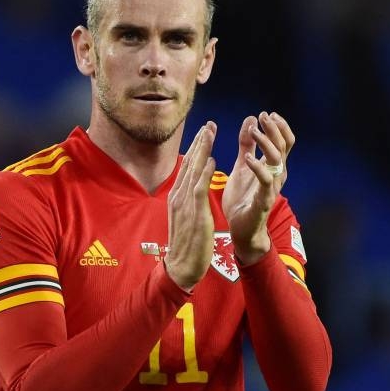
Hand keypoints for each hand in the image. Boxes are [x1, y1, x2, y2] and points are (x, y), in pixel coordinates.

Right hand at [164, 122, 216, 290]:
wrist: (182, 266)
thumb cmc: (187, 245)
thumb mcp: (186, 218)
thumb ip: (189, 201)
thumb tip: (193, 188)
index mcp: (177, 197)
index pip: (187, 167)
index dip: (196, 148)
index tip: (204, 133)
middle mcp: (178, 196)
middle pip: (189, 163)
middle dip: (199, 142)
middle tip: (208, 124)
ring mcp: (184, 204)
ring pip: (193, 170)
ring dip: (202, 150)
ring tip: (210, 132)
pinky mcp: (194, 213)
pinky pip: (198, 188)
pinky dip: (204, 172)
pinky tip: (211, 159)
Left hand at [222, 111, 294, 264]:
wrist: (240, 229)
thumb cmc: (243, 198)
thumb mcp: (242, 166)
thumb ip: (247, 144)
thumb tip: (251, 119)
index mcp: (273, 166)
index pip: (284, 141)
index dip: (279, 126)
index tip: (267, 114)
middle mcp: (277, 175)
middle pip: (283, 147)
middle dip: (274, 129)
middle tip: (263, 116)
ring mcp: (272, 187)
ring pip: (277, 160)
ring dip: (266, 143)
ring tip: (253, 131)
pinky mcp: (264, 199)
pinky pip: (265, 181)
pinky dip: (258, 167)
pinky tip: (248, 158)